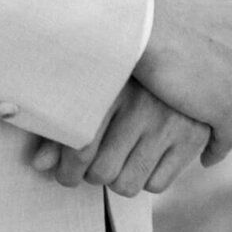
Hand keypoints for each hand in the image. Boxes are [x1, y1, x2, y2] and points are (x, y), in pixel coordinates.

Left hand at [31, 81, 208, 197]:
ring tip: (112, 162)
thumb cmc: (127, 69)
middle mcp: (142, 104)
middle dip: (88, 177)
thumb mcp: (97, 83)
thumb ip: (66, 123)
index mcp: (113, 84)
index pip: (82, 144)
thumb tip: (38, 165)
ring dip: (116, 180)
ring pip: (128, 184)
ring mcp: (169, 123)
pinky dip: (145, 179)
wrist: (186, 47)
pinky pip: (156, 184)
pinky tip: (140, 157)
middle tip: (83, 170)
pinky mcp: (193, 139)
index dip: (66, 167)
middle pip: (103, 170)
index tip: (62, 171)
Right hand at [134, 0, 231, 166]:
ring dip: (226, 120)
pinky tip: (206, 155)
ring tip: (205, 128)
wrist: (140, 19)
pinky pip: (228, 137)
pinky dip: (219, 148)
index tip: (209, 68)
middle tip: (202, 98)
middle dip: (230, 90)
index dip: (227, 60)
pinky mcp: (223, 108)